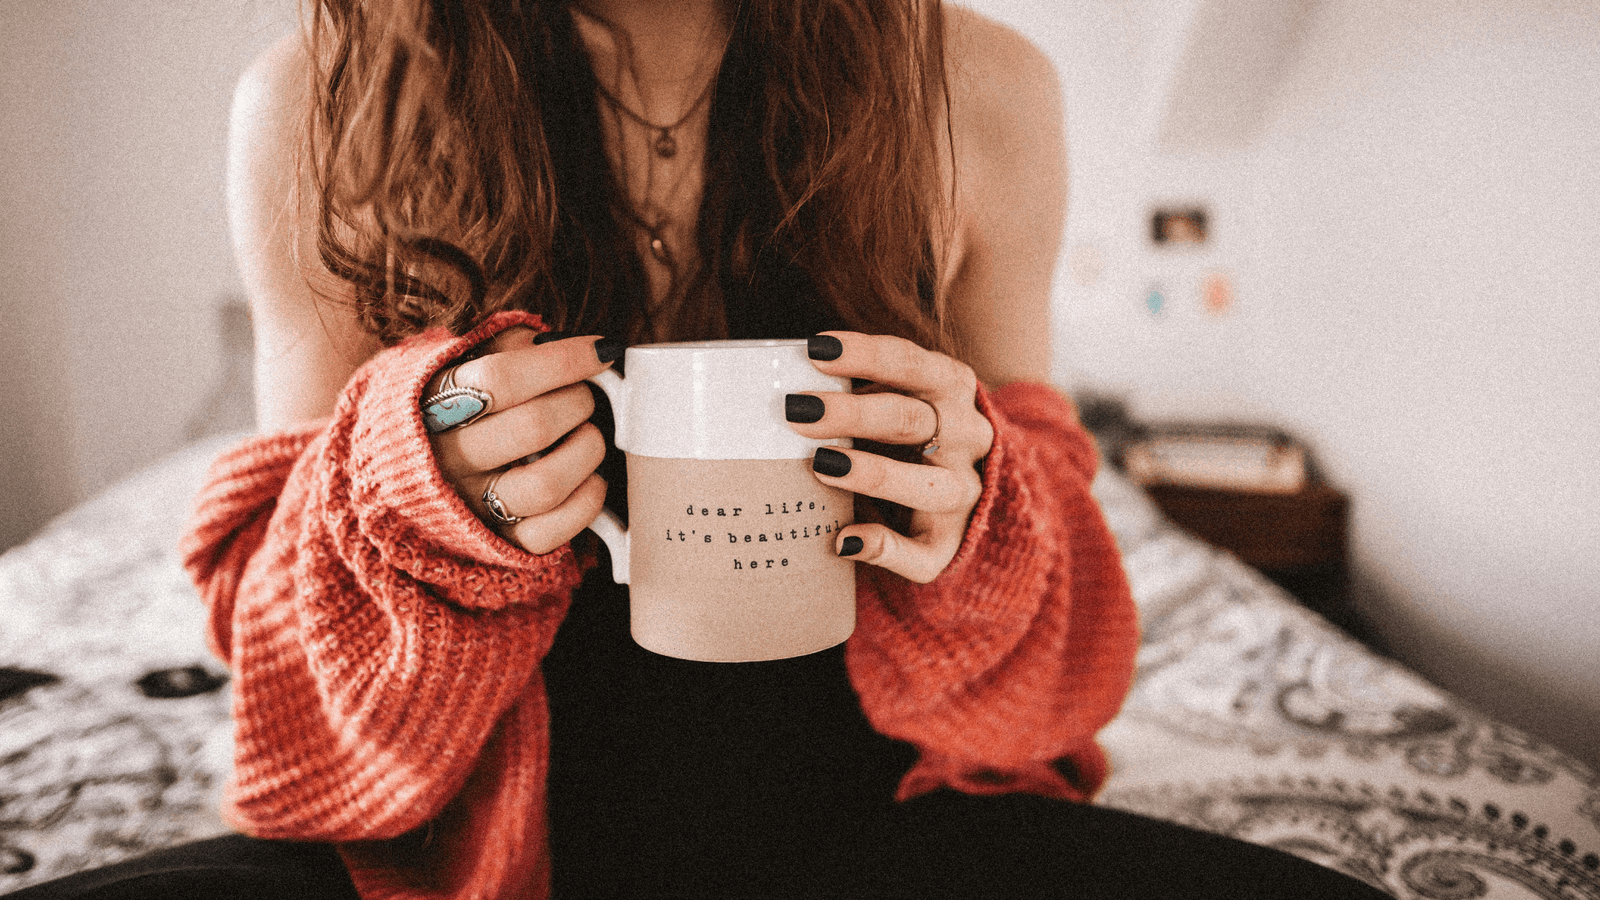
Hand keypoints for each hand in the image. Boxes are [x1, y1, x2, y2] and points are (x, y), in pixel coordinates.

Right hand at [423, 328, 620, 553]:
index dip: (563, 360)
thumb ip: (511, 346)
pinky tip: (589, 479)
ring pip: (546, 485)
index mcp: (434, 405)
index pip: (501, 377)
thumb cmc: (458, 403)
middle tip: (584, 396)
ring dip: (587, 451)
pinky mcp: (498, 542)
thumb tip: (566, 344)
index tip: (600, 352)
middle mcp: (447, 460)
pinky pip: (551, 533)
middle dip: (578, 402)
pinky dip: (586, 502)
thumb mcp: (467, 362)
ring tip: (588, 435)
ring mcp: (472, 506)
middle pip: (533, 427)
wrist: (412, 468)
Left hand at [786, 332, 994, 583]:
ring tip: (821, 466)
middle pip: (911, 421)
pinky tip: (843, 541)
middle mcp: (967, 438)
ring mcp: (962, 493)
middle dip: (852, 414)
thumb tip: (779, 380)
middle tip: (797, 412)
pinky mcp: (949, 543)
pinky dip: (884, 548)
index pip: (912, 364)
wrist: (962, 490)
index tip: (815, 350)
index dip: (865, 355)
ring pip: (928, 486)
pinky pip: (923, 554)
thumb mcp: (896, 395)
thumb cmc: (906, 432)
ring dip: (872, 473)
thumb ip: (858, 389)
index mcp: (951, 389)